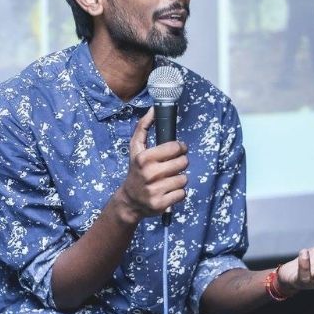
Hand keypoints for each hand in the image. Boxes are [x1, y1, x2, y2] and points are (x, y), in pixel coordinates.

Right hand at [114, 108, 187, 223]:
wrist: (129, 200)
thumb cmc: (136, 170)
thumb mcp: (136, 149)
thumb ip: (143, 127)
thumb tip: (153, 109)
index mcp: (144, 158)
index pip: (176, 147)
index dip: (179, 148)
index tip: (176, 151)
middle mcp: (149, 174)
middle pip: (183, 163)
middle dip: (180, 164)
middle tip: (170, 167)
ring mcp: (155, 190)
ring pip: (184, 179)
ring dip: (179, 179)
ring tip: (167, 180)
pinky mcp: (161, 204)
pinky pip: (183, 194)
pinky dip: (178, 193)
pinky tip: (167, 191)